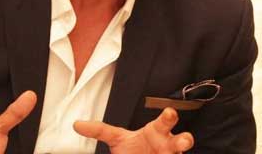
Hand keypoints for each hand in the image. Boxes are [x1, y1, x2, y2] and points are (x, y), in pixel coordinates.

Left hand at [74, 107, 193, 153]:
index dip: (169, 116)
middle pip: (182, 139)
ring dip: (184, 150)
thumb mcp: (117, 139)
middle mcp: (169, 144)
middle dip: (184, 139)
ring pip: (183, 150)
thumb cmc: (136, 148)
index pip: (166, 121)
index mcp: (157, 131)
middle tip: (184, 140)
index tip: (169, 111)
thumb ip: (100, 131)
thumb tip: (77, 124)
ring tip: (183, 148)